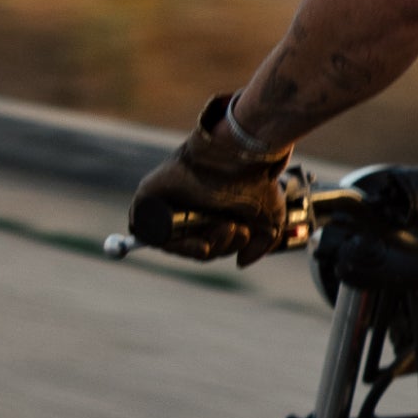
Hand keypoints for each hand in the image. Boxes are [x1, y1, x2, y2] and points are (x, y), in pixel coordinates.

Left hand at [128, 94, 294, 264]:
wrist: (241, 154)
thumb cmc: (256, 181)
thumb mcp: (269, 220)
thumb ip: (259, 245)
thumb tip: (239, 263)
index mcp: (210, 211)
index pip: (209, 243)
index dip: (225, 247)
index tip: (245, 233)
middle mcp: (188, 208)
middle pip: (193, 247)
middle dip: (219, 246)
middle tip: (234, 227)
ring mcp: (167, 204)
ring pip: (174, 245)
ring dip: (201, 247)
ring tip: (224, 226)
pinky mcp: (148, 199)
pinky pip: (149, 234)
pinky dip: (173, 244)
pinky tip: (198, 241)